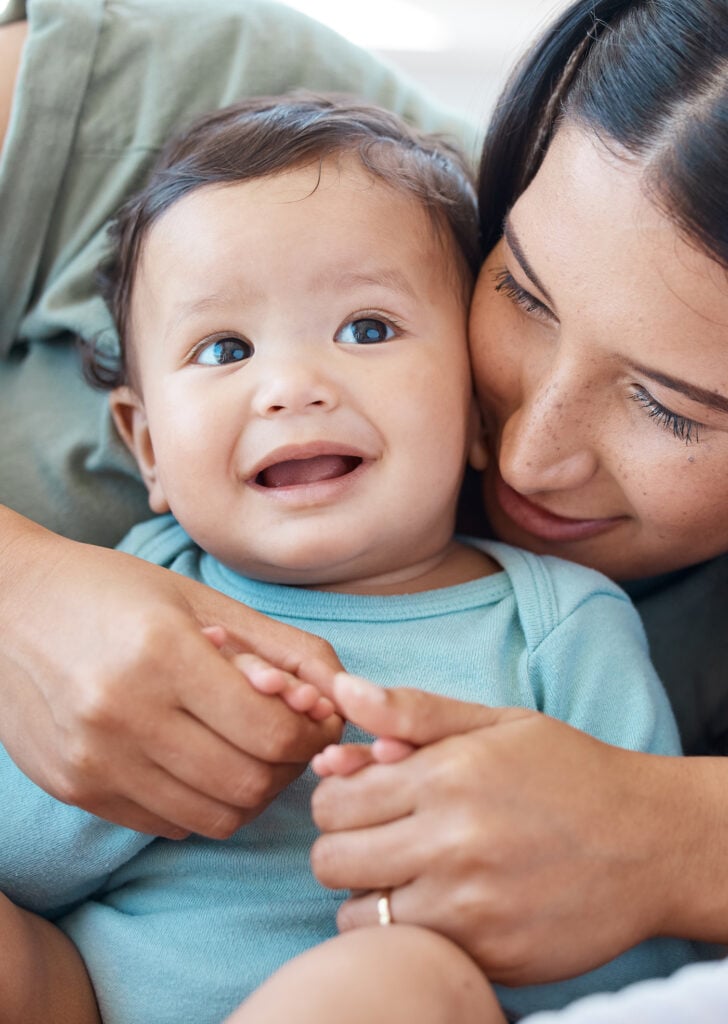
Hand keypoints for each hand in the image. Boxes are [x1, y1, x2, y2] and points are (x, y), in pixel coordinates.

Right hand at [0, 509, 341, 838]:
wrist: (8, 607)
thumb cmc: (111, 590)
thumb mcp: (202, 600)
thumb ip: (281, 646)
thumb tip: (341, 696)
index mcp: (162, 654)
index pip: (271, 732)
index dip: (312, 733)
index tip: (318, 718)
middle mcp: (123, 715)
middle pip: (250, 783)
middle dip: (289, 766)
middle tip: (289, 735)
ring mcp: (94, 761)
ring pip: (215, 817)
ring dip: (251, 791)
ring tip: (248, 748)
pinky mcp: (77, 789)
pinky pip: (170, 825)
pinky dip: (203, 803)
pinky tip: (199, 760)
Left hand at [311, 673, 682, 984]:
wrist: (647, 842)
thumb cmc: (565, 772)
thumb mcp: (494, 723)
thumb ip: (411, 711)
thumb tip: (342, 690)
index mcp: (447, 775)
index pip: (333, 800)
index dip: (340, 798)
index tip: (365, 800)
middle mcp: (451, 842)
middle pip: (331, 860)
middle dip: (344, 847)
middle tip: (379, 838)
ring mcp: (469, 907)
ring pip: (356, 916)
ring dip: (369, 896)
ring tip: (407, 875)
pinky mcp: (488, 954)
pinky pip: (406, 951)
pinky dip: (406, 933)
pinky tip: (438, 905)